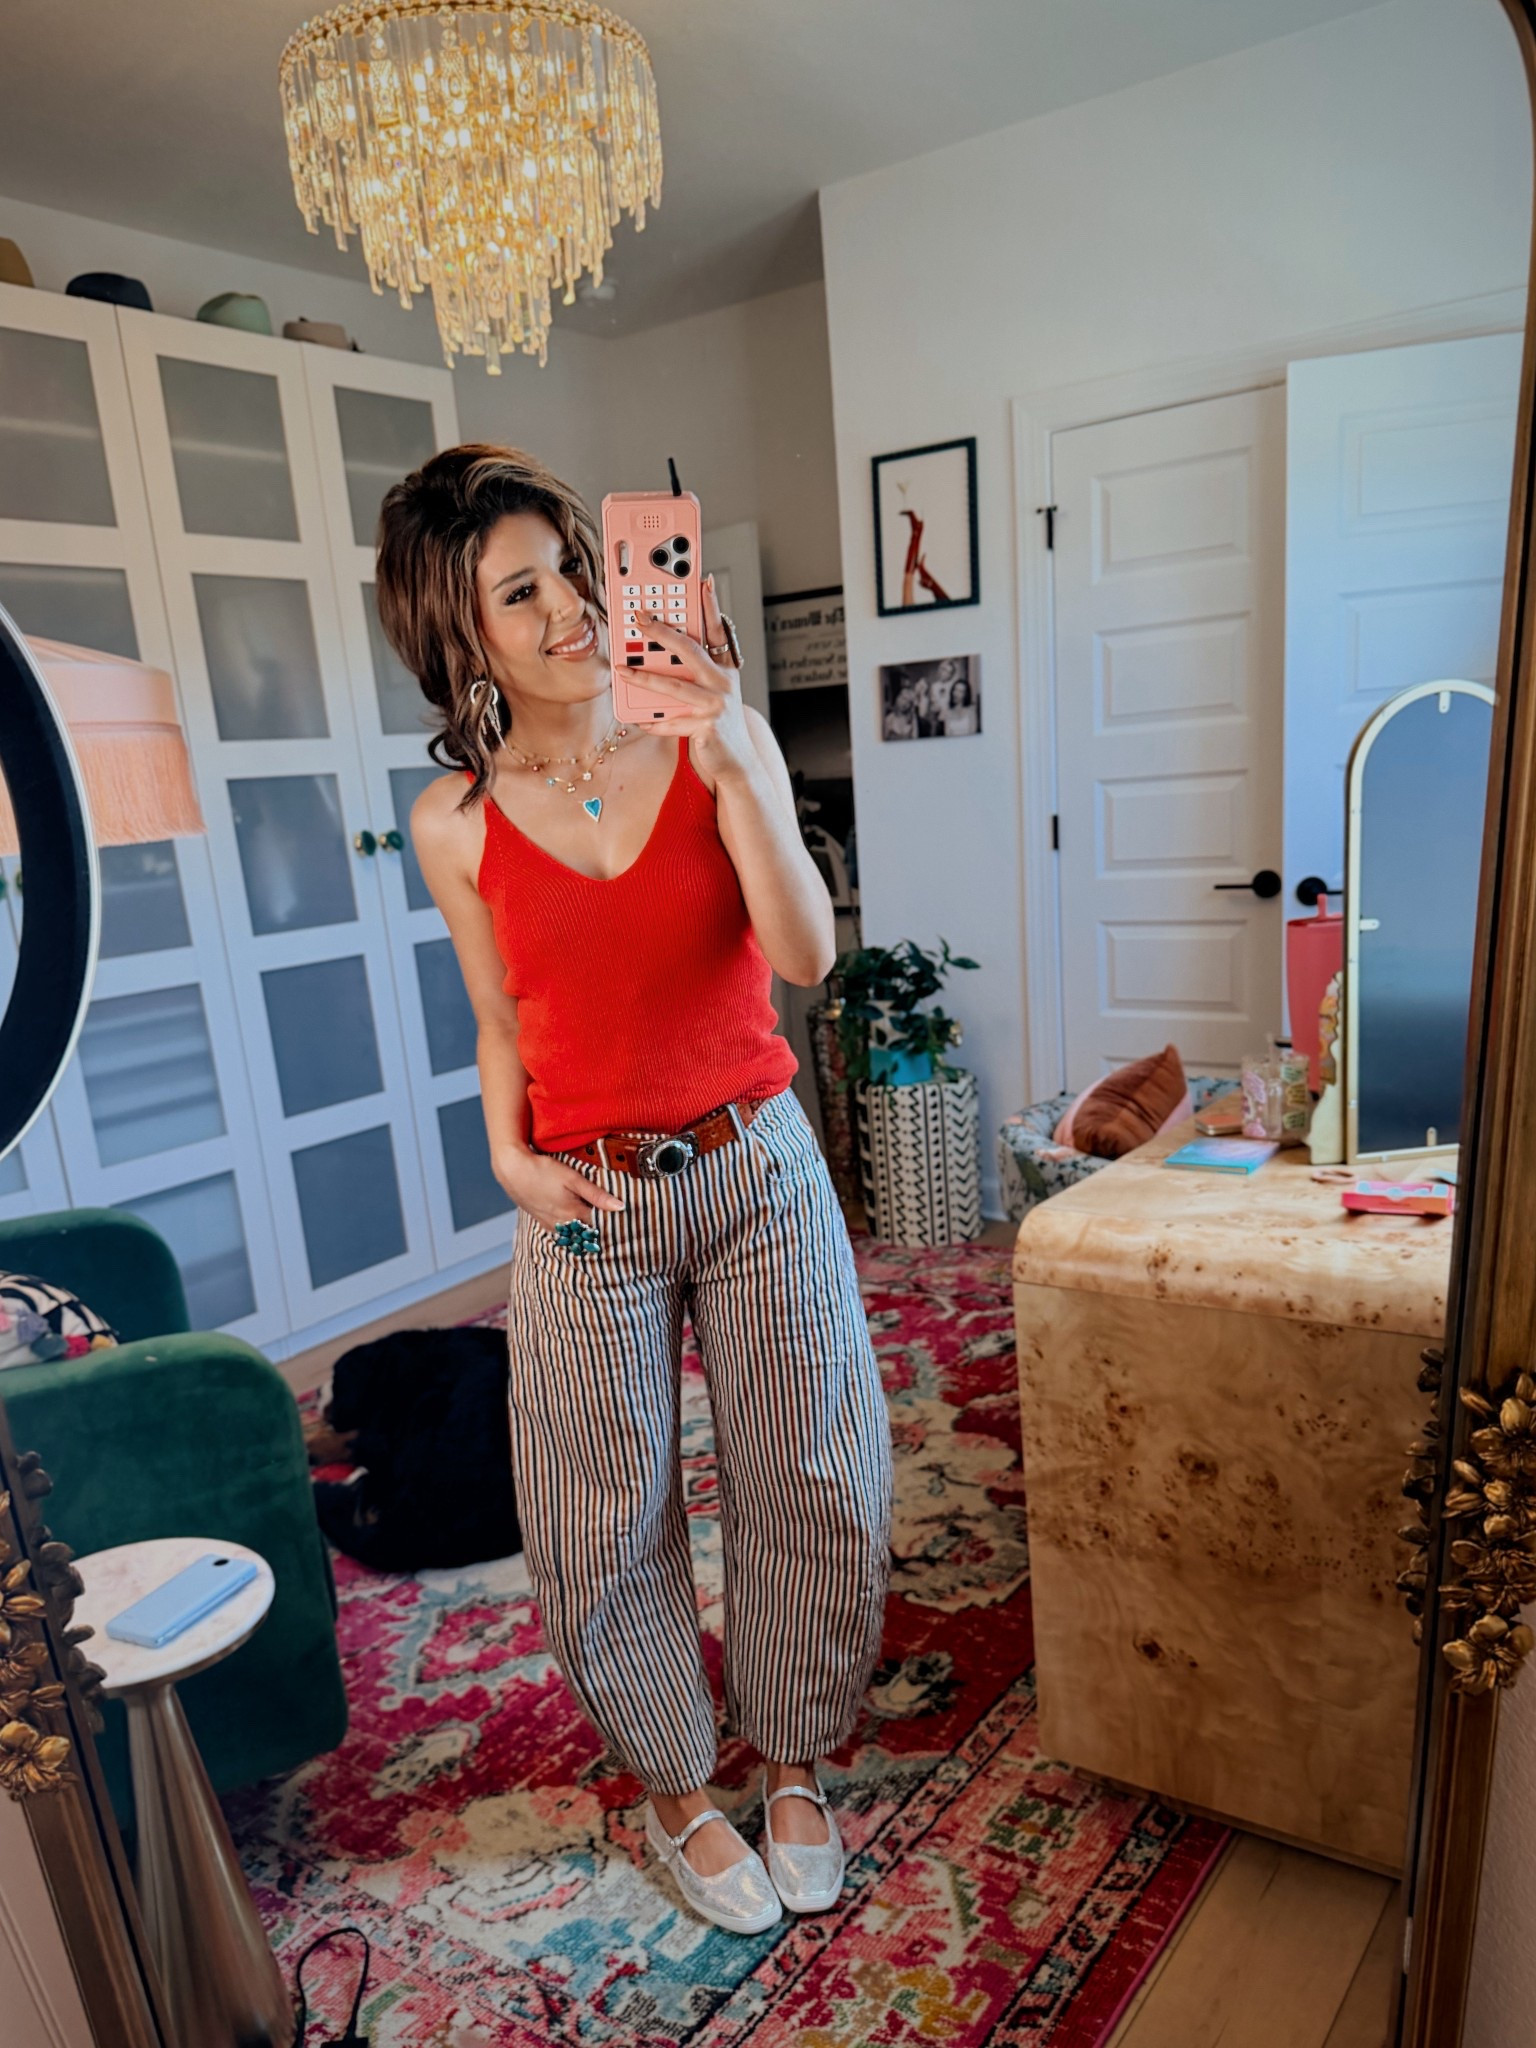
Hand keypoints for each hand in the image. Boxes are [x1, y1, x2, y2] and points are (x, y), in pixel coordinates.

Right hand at [492, 1146, 624, 1232]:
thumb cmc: (543, 1170)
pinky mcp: (542, 1221)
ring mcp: (551, 1224)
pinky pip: (562, 1232)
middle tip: (616, 1229)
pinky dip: (571, 1230)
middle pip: (588, 1233)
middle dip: (600, 1231)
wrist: (512, 1170)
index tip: (624, 1223)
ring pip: (574, 1235)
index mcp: (574, 1214)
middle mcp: (563, 1224)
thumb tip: (620, 1207)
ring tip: (597, 1226)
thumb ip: (597, 1194)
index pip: (600, 1226)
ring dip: (585, 1232)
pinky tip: (576, 1223)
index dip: (613, 1224)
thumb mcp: (573, 1178)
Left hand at [636, 574, 756, 781]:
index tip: (703, 581)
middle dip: (661, 632)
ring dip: (645, 678)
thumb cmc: (718, 724)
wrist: (736, 762)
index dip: (711, 604)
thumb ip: (689, 676)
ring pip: (675, 686)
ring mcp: (717, 705)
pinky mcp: (708, 727)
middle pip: (689, 650)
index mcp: (724, 670)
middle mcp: (724, 683)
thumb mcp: (709, 694)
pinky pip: (671, 722)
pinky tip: (640, 720)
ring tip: (623, 671)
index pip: (717, 630)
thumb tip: (653, 661)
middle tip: (639, 618)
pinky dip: (653, 722)